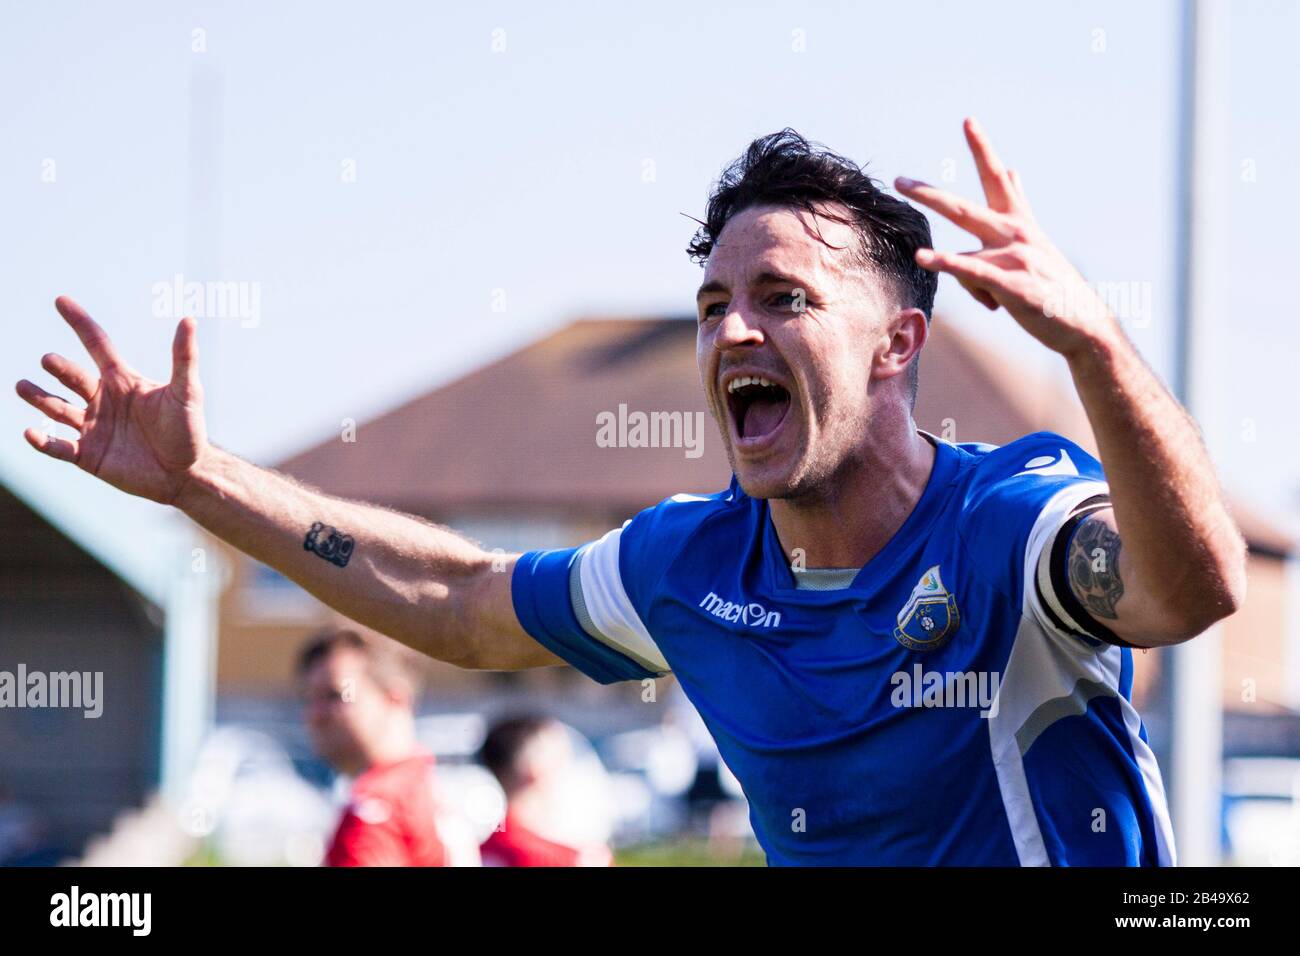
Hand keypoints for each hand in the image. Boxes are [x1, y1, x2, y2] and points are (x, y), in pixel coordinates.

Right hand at [15, 296, 209, 504]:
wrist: (186, 474)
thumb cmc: (189, 430)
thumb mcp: (187, 391)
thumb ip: (184, 358)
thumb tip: (189, 319)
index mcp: (122, 380)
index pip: (97, 344)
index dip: (80, 322)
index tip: (61, 300)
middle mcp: (103, 399)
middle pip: (73, 376)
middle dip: (60, 368)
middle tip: (50, 361)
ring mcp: (93, 427)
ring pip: (57, 408)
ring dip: (39, 398)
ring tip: (22, 386)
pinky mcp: (88, 455)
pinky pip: (59, 447)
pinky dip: (43, 441)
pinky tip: (30, 432)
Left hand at [895, 117, 1119, 357]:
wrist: (1082, 323)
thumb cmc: (1053, 286)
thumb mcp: (1036, 240)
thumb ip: (1019, 204)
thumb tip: (1013, 168)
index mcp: (1020, 223)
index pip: (998, 179)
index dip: (983, 149)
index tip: (968, 121)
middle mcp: (1016, 234)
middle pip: (963, 209)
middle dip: (928, 195)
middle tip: (899, 181)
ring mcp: (1014, 258)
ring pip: (962, 261)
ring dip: (972, 291)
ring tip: (999, 303)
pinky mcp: (1011, 284)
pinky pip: (969, 270)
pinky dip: (946, 264)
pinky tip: (923, 258)